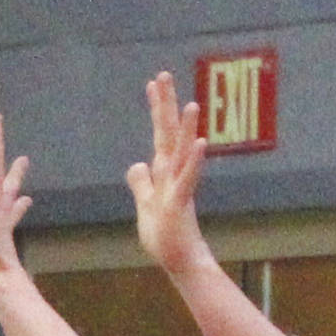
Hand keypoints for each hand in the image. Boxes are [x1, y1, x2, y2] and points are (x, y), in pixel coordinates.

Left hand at [125, 72, 208, 273]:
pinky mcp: (180, 203)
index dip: (157, 108)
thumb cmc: (165, 235)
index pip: (160, 133)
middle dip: (166, 105)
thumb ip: (141, 183)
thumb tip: (136, 165)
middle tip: (163, 75)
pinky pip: (188, 179)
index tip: (153, 82)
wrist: (179, 260)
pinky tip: (199, 143)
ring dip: (187, 128)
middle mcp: (174, 173)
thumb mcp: (145, 204)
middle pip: (169, 133)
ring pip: (182, 152)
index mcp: (164, 172)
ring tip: (191, 103)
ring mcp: (179, 187)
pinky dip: (193, 161)